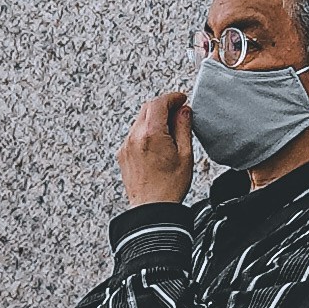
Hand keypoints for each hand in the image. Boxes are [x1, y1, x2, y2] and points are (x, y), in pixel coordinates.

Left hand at [117, 88, 193, 210]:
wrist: (151, 209)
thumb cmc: (170, 187)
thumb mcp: (185, 155)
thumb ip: (183, 128)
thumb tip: (183, 111)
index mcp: (151, 134)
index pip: (158, 103)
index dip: (172, 98)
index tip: (181, 99)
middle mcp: (135, 137)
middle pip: (147, 108)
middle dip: (163, 106)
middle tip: (178, 113)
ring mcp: (126, 146)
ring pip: (139, 120)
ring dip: (154, 119)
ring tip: (170, 132)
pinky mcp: (123, 154)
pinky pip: (134, 134)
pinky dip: (146, 131)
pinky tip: (158, 144)